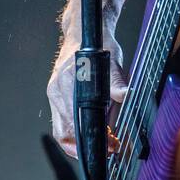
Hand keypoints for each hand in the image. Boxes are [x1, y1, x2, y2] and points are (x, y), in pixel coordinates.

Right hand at [47, 29, 126, 159]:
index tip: (107, 146)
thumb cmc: (98, 45)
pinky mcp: (56, 93)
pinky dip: (77, 129)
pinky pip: (63, 119)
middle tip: (110, 147)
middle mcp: (57, 90)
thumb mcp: (112, 61)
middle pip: (64, 133)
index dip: (88, 140)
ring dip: (81, 139)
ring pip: (62, 129)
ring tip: (105, 139)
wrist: (84, 31)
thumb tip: (125, 95)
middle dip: (85, 145)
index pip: (71, 125)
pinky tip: (95, 127)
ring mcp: (54, 92)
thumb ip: (116, 81)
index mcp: (67, 83)